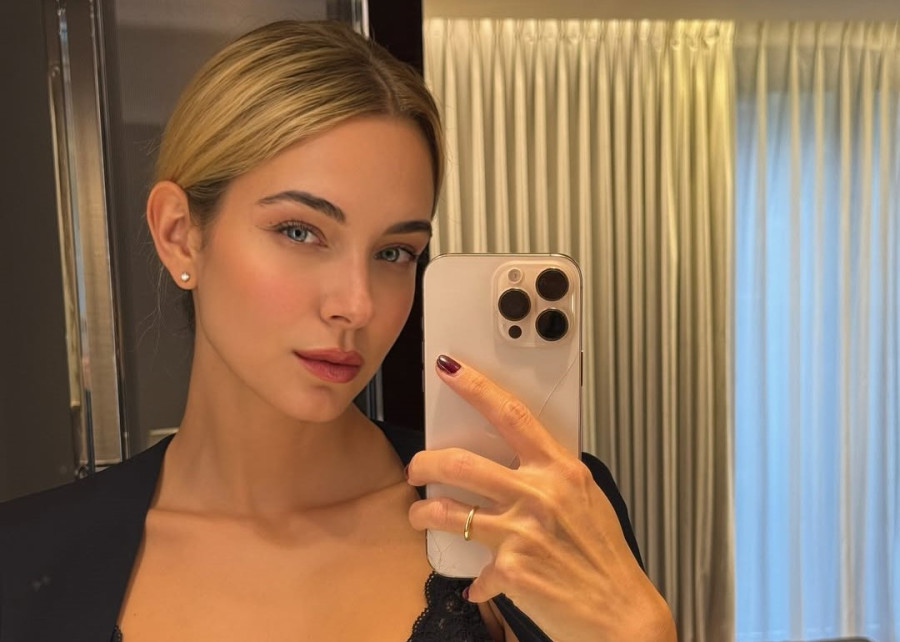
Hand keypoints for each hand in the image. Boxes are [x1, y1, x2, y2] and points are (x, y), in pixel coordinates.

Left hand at [406, 355, 675, 641]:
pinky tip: (479, 583)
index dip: (475, 387)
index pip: (511, 415)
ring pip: (446, 511)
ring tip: (421, 516)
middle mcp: (539, 494)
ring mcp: (522, 531)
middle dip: (425, 463)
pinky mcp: (510, 569)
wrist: (621, 613)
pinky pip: (474, 569)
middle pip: (460, 462)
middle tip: (417, 467)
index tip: (449, 369)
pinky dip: (475, 579)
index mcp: (560, 470)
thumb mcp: (586, 500)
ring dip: (424, 513)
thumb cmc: (604, 557)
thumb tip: (514, 463)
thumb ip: (550, 477)